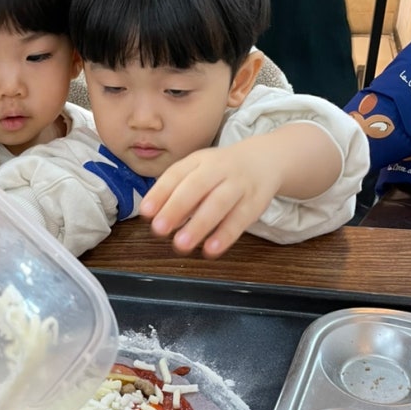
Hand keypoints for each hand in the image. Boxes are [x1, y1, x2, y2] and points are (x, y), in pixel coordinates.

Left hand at [139, 141, 280, 257]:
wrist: (264, 160)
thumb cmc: (222, 171)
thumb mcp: (198, 172)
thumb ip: (177, 193)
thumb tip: (157, 218)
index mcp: (198, 161)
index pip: (176, 175)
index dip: (159, 193)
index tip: (145, 212)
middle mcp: (218, 169)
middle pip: (196, 187)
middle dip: (176, 208)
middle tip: (159, 229)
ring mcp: (238, 185)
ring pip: (218, 203)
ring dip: (199, 225)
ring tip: (182, 244)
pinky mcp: (255, 202)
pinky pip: (240, 219)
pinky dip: (225, 236)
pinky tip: (211, 249)